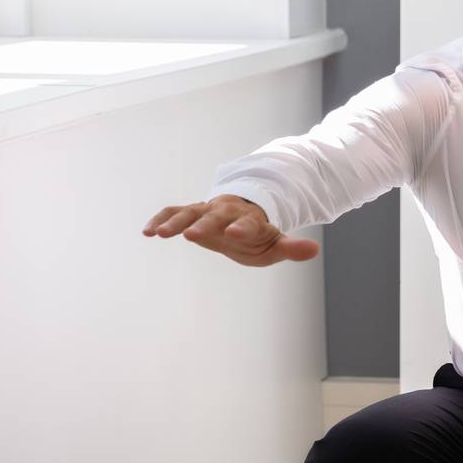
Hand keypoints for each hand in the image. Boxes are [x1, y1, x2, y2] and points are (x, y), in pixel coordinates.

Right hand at [142, 194, 318, 266]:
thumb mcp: (276, 244)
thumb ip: (292, 248)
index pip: (248, 222)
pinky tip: (146, 232)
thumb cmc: (258, 236)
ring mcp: (206, 211)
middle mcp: (226, 212)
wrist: (239, 218)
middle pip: (216, 216)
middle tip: (191, 236)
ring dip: (175, 221)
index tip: (234, 235)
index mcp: (250, 220)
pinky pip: (173, 212)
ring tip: (158, 234)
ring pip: (190, 212)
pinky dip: (160, 219)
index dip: (242, 228)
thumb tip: (315, 251)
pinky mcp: (190, 214)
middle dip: (204, 225)